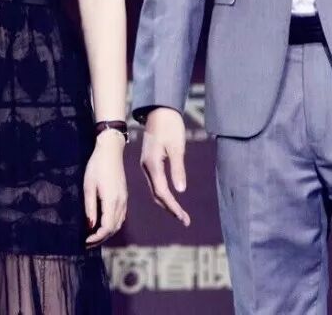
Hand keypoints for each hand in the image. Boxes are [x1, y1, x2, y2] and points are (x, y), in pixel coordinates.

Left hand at [84, 132, 127, 245]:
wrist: (111, 151)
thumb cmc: (96, 166)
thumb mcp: (88, 186)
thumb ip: (90, 207)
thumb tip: (90, 226)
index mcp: (111, 200)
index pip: (107, 227)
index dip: (97, 238)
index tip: (86, 241)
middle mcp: (121, 202)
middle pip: (114, 228)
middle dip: (101, 238)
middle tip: (87, 243)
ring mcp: (124, 199)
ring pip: (118, 224)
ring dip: (107, 233)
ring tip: (94, 237)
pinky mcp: (124, 196)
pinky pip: (121, 216)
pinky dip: (112, 225)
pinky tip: (103, 224)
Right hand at [139, 107, 191, 224]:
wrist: (159, 110)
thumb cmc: (170, 126)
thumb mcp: (177, 147)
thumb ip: (178, 169)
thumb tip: (181, 190)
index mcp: (152, 164)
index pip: (163, 192)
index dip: (173, 207)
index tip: (184, 219)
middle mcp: (147, 167)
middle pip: (157, 194)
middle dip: (171, 208)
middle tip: (185, 220)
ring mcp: (146, 164)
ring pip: (155, 189)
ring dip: (167, 203)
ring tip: (180, 213)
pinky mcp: (149, 161)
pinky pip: (155, 182)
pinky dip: (163, 193)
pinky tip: (171, 197)